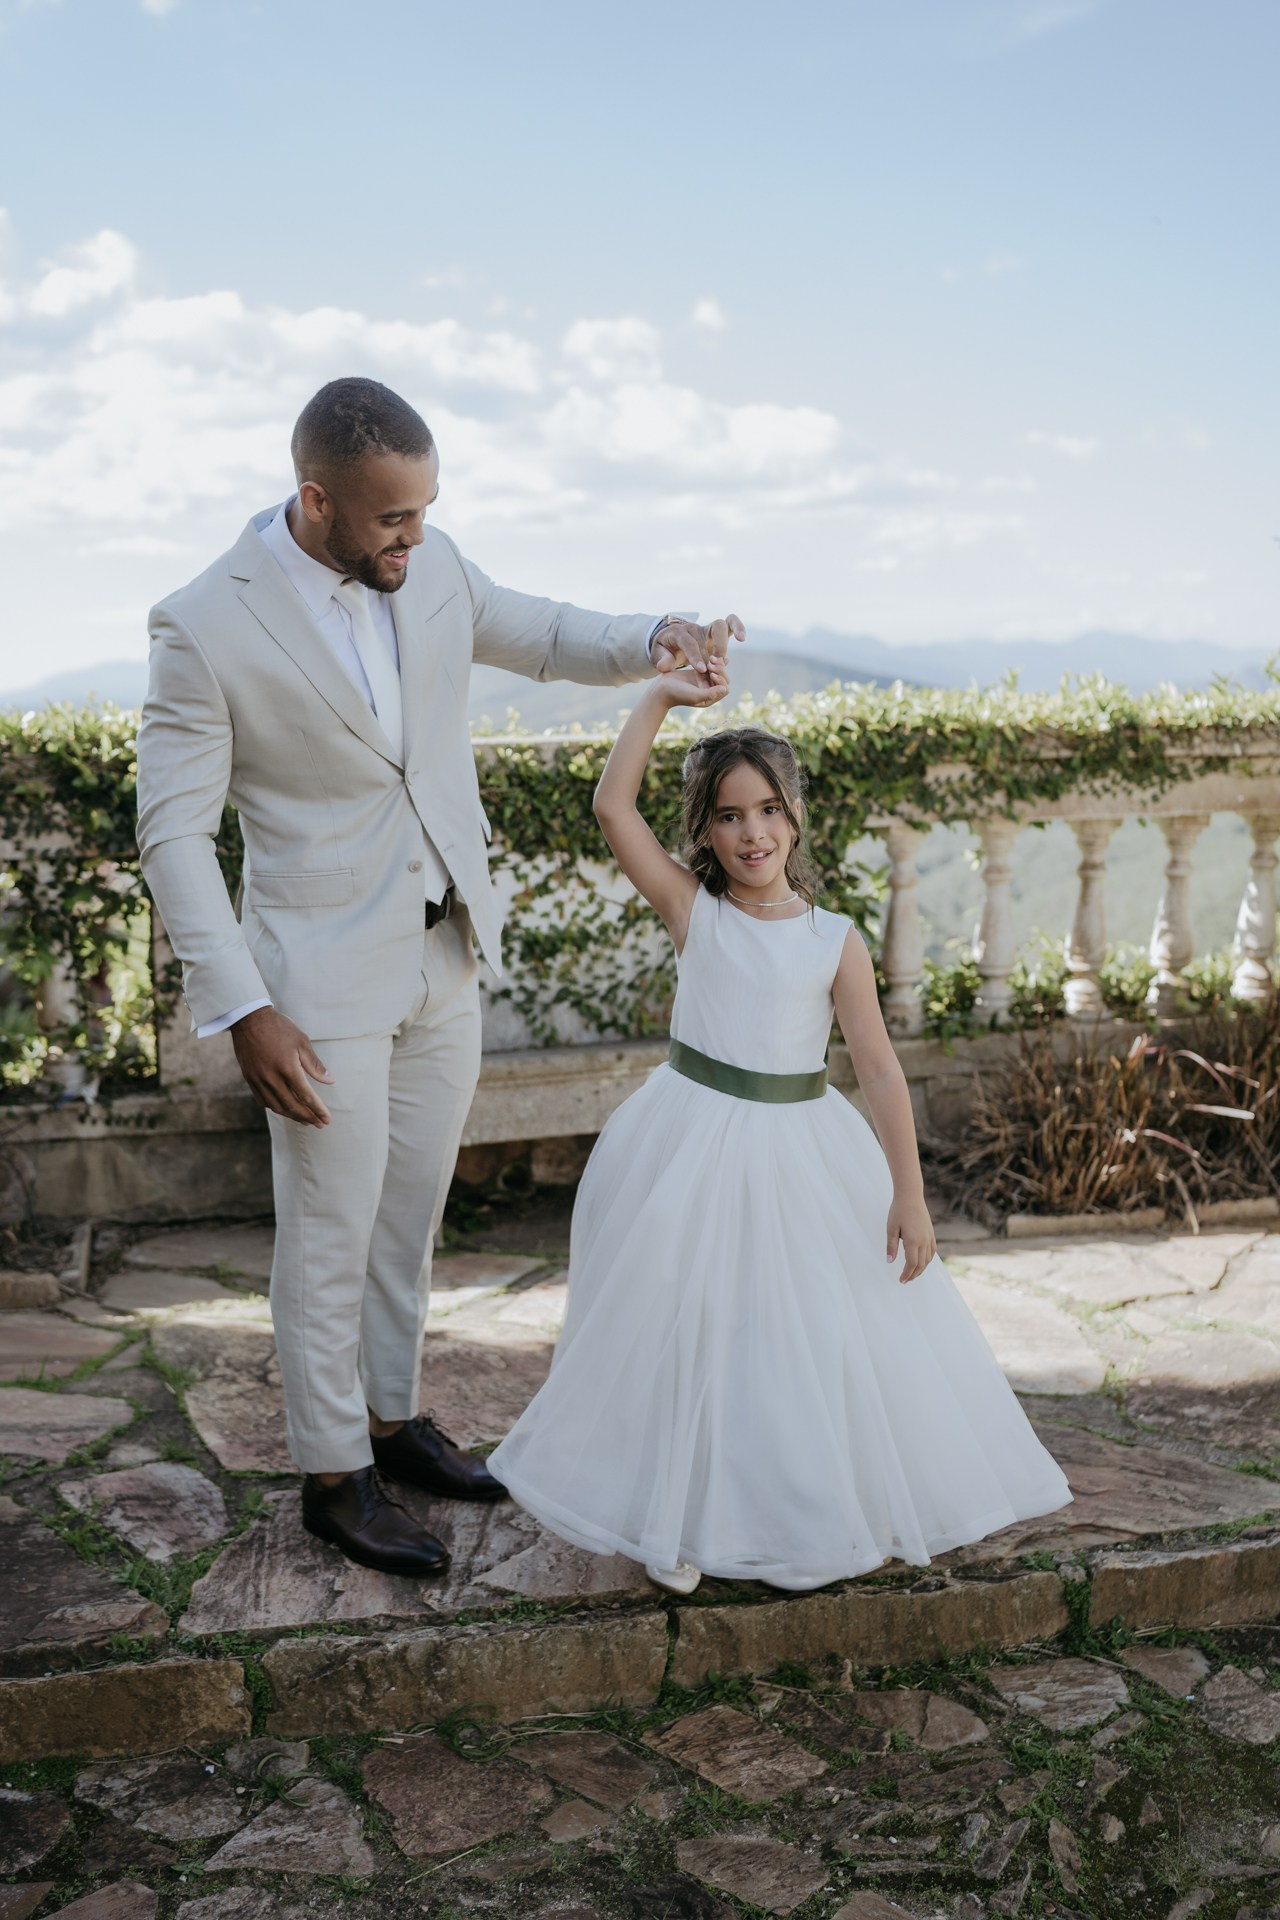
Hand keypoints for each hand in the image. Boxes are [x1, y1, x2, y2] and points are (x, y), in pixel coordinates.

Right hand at [232, 1006, 334, 1126]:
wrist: (249, 1019)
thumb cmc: (279, 1028)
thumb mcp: (302, 1042)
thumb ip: (315, 1065)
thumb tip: (330, 1081)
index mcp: (287, 1068)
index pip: (306, 1096)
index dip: (318, 1110)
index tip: (327, 1119)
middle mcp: (271, 1078)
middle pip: (292, 1106)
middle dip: (308, 1117)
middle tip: (320, 1124)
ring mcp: (258, 1080)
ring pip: (277, 1106)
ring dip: (292, 1116)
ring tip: (305, 1120)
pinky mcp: (249, 1079)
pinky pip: (263, 1101)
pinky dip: (276, 1108)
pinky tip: (284, 1109)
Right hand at [649, 657, 730, 711]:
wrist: (660, 689)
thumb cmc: (676, 694)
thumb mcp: (693, 695)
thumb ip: (709, 693)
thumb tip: (725, 689)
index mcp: (709, 698)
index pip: (724, 688)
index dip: (721, 680)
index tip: (712, 673)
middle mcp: (709, 691)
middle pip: (723, 679)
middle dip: (720, 670)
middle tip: (711, 663)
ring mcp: (704, 682)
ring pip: (717, 671)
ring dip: (717, 664)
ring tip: (711, 658)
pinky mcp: (698, 673)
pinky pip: (709, 667)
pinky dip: (713, 661)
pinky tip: (715, 655)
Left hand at [653, 613, 745, 678]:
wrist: (668, 639)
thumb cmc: (664, 648)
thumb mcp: (657, 654)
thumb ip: (661, 659)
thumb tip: (664, 666)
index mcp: (680, 632)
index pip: (690, 643)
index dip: (696, 656)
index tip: (702, 669)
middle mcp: (695, 628)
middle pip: (709, 632)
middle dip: (714, 648)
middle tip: (714, 665)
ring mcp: (706, 629)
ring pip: (722, 625)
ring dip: (727, 640)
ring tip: (726, 656)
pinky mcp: (716, 632)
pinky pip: (730, 623)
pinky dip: (738, 628)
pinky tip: (742, 638)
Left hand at [886, 1193, 936, 1283]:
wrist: (910, 1196)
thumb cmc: (898, 1211)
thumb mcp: (891, 1228)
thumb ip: (891, 1246)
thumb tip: (890, 1262)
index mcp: (913, 1240)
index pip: (911, 1263)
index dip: (907, 1274)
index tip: (901, 1280)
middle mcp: (924, 1240)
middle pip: (921, 1264)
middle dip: (913, 1274)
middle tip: (905, 1280)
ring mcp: (929, 1237)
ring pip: (928, 1259)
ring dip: (921, 1269)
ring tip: (913, 1274)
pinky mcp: (931, 1233)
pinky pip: (932, 1251)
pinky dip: (928, 1259)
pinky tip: (922, 1262)